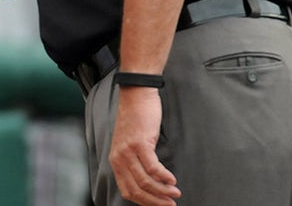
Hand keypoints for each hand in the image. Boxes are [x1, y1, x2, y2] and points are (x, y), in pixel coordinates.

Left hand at [109, 86, 179, 204]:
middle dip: (155, 201)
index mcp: (115, 161)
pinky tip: (172, 180)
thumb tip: (150, 182)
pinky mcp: (139, 142)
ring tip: (175, 193)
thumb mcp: (130, 144)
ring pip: (145, 181)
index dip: (145, 202)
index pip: (127, 190)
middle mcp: (119, 158)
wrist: (135, 95)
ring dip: (163, 191)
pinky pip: (152, 167)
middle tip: (171, 205)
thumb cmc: (136, 119)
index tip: (159, 205)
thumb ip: (134, 162)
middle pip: (136, 190)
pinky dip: (164, 177)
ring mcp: (128, 151)